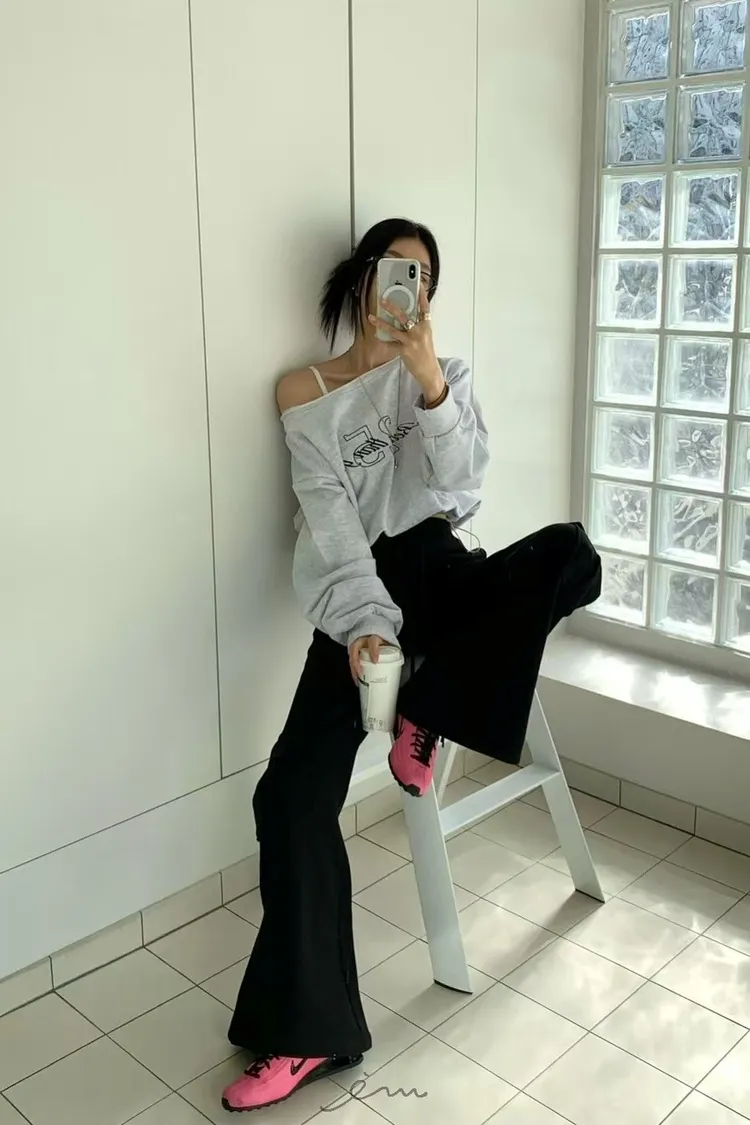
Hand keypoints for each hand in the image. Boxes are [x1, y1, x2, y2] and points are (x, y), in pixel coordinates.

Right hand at [348, 634, 388, 684]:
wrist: (373, 634)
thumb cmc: (381, 640)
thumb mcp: (387, 643)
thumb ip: (391, 651)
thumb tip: (396, 663)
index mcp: (373, 637)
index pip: (372, 642)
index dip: (373, 651)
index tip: (375, 661)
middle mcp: (362, 640)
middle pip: (355, 649)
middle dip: (356, 662)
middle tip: (360, 673)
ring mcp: (356, 645)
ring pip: (351, 656)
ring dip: (353, 668)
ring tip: (357, 679)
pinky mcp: (353, 651)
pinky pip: (350, 660)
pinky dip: (353, 670)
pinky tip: (356, 678)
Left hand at [368, 288, 445, 402]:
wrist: (429, 370)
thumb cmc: (426, 352)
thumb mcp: (425, 335)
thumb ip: (418, 324)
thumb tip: (406, 314)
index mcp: (426, 326)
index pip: (425, 307)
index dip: (422, 295)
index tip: (418, 284)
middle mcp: (419, 332)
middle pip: (405, 316)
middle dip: (392, 307)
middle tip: (382, 300)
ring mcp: (412, 341)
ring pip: (394, 329)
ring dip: (381, 322)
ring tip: (371, 317)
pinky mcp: (404, 351)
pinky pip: (390, 344)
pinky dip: (382, 340)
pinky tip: (375, 335)